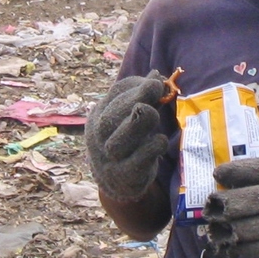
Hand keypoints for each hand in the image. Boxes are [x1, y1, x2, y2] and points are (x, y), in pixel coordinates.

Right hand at [85, 71, 168, 199]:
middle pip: (109, 119)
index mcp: (98, 116)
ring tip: (155, 116)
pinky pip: (136, 163)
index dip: (135, 87)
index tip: (156, 82)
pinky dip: (150, 149)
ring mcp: (109, 160)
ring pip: (117, 144)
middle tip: (156, 92)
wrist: (119, 182)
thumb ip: (142, 98)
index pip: (113, 97)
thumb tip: (156, 75)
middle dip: (134, 101)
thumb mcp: (129, 117)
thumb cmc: (129, 141)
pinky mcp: (124, 178)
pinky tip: (160, 142)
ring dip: (139, 125)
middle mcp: (98, 138)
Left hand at [204, 158, 258, 257]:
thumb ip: (255, 174)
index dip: (235, 170)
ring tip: (214, 229)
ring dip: (228, 230)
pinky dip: (241, 248)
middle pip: (254, 200)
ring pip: (253, 228)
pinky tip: (229, 245)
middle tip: (210, 208)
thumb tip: (219, 175)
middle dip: (227, 205)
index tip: (216, 173)